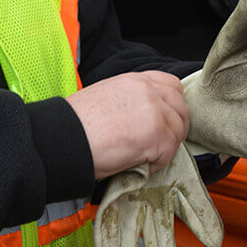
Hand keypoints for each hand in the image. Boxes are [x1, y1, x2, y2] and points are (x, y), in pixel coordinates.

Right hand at [66, 72, 189, 178]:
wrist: (64, 138)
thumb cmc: (76, 123)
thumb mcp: (106, 97)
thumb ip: (131, 100)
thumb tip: (141, 118)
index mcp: (136, 80)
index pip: (172, 85)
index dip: (172, 105)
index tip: (165, 121)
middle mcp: (149, 91)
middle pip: (181, 109)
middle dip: (175, 128)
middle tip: (159, 145)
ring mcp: (156, 112)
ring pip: (177, 132)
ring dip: (165, 148)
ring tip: (143, 157)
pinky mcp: (157, 135)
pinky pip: (169, 153)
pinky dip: (156, 164)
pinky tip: (138, 165)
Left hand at [94, 143, 222, 246]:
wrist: (145, 129)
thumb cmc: (167, 153)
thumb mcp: (186, 180)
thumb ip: (200, 213)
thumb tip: (214, 245)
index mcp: (171, 202)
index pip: (180, 229)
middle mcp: (150, 208)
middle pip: (155, 241)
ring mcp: (129, 204)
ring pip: (127, 239)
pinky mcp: (112, 199)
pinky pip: (105, 226)